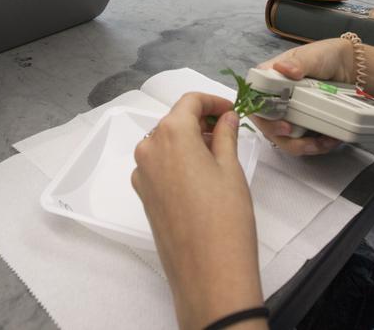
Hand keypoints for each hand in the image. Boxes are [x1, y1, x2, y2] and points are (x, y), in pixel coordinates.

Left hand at [132, 93, 265, 329]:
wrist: (208, 273)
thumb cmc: (224, 220)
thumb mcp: (230, 168)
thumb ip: (225, 135)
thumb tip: (226, 118)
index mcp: (170, 135)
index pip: (189, 102)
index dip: (212, 101)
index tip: (230, 109)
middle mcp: (149, 150)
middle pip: (174, 121)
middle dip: (200, 121)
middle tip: (229, 130)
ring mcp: (142, 174)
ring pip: (165, 143)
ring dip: (189, 141)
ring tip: (219, 153)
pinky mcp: (144, 196)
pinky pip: (160, 165)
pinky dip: (178, 161)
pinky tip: (202, 175)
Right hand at [252, 38, 355, 155]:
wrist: (349, 66)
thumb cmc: (324, 56)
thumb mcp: (311, 57)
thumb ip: (298, 63)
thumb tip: (283, 69)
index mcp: (268, 79)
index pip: (255, 103)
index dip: (265, 119)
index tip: (284, 126)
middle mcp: (274, 99)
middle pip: (268, 126)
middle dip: (286, 139)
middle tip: (305, 141)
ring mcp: (288, 113)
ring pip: (283, 138)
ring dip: (302, 145)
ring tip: (322, 142)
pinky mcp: (302, 123)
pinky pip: (301, 141)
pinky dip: (314, 146)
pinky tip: (328, 140)